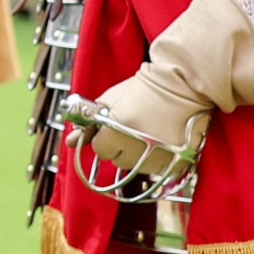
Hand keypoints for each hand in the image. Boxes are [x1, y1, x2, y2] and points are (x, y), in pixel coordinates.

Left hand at [81, 70, 210, 181]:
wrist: (183, 83)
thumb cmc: (144, 88)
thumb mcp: (110, 101)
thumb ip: (90, 124)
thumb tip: (71, 142)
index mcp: (116, 134)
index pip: (100, 149)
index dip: (105, 136)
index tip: (113, 126)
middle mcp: (136, 150)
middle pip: (118, 160)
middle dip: (121, 145)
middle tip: (132, 127)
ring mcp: (158, 158)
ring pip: (137, 166)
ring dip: (139, 154)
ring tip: (150, 131)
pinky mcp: (177, 163)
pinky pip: (158, 169)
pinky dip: (157, 158)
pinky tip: (162, 140)